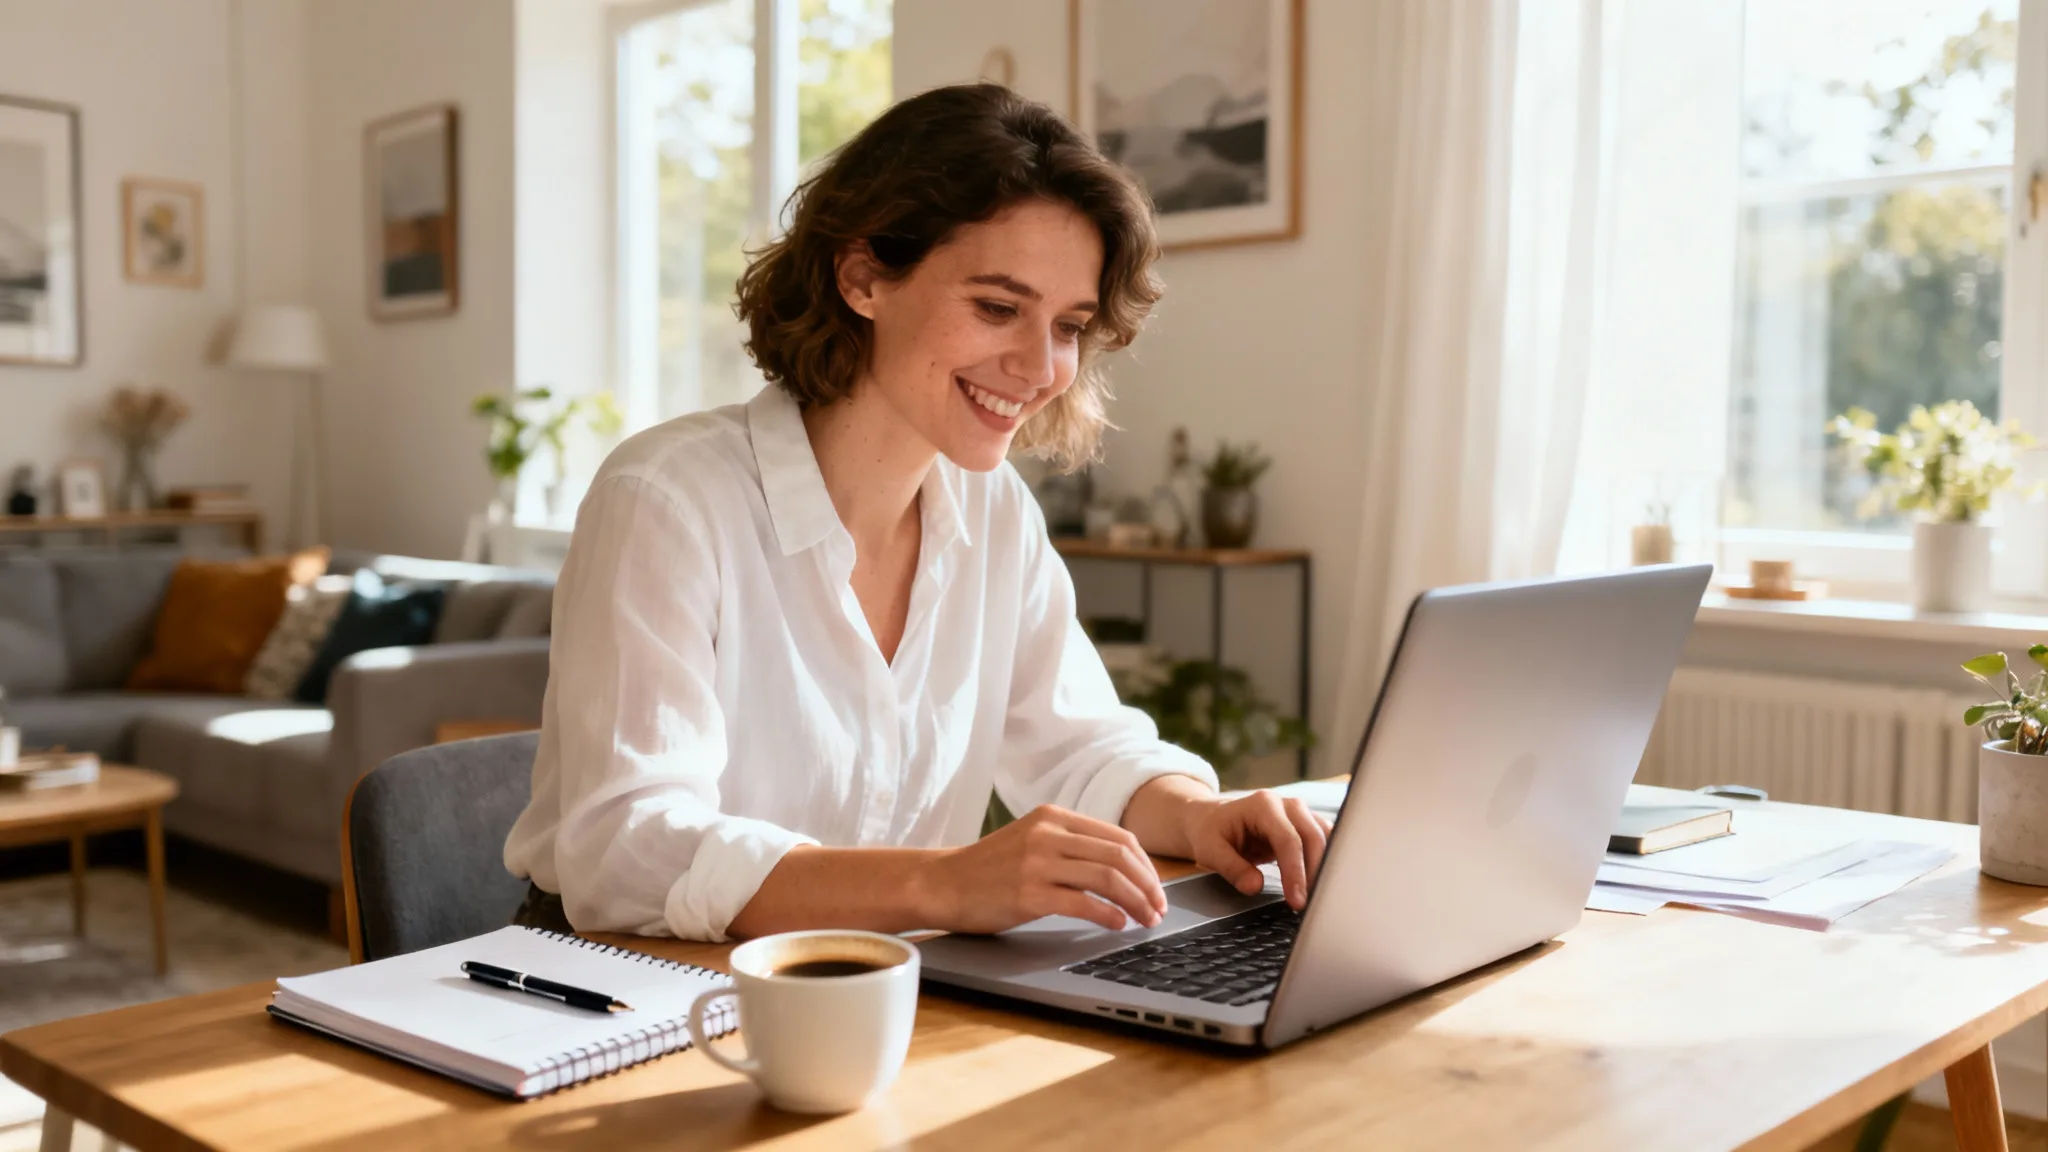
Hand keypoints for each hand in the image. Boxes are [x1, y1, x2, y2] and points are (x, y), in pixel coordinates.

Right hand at [916, 806, 1166, 934]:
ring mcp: (1037, 862)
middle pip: (1119, 857)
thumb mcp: (1032, 841)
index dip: (1147, 867)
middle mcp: (1047, 833)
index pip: (1119, 838)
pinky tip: (1118, 924)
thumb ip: (1071, 846)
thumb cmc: (990, 869)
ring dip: (1135, 902)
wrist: (942, 883)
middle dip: (1149, 886)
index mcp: (1053, 816)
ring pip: (1107, 878)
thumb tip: (1124, 871)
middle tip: (1159, 910)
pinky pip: (1082, 902)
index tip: (1157, 890)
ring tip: (1145, 920)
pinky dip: (1108, 914)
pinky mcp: (1028, 893)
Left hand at [1181, 791, 1330, 909]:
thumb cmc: (1211, 832)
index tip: (1297, 900)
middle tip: (1309, 905)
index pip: (1288, 840)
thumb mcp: (1209, 850)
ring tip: (1315, 897)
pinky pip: (1324, 840)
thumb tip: (1255, 886)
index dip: (1295, 872)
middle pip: (1313, 837)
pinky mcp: (1305, 824)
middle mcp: (1286, 804)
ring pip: (1324, 838)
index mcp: (1263, 805)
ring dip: (1324, 868)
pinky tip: (1320, 883)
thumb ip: (1231, 868)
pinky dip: (1326, 861)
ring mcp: (1299, 812)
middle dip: (1314, 873)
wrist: (1212, 819)